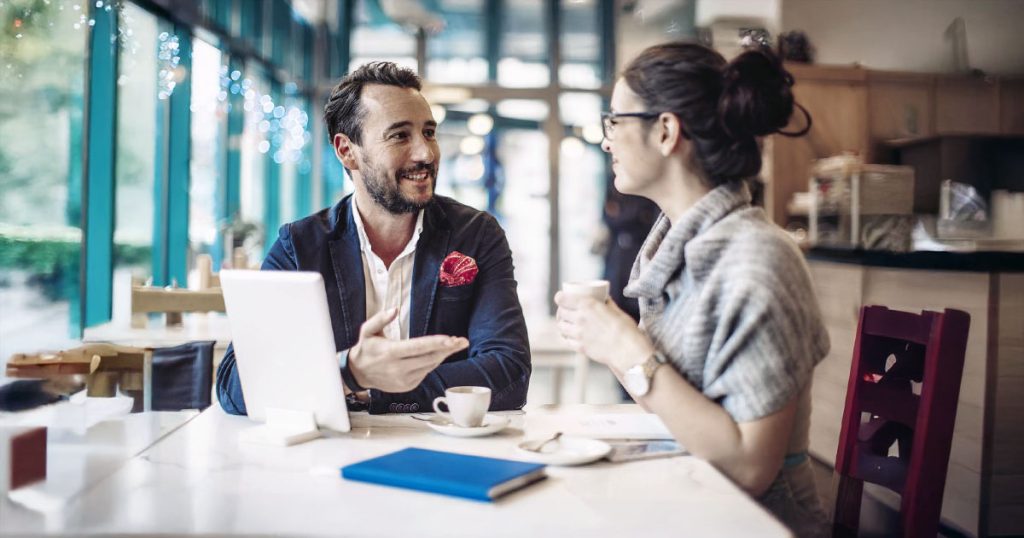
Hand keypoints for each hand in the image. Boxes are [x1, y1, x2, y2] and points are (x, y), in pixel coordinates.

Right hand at [349, 307, 468, 392]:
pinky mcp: (407, 386)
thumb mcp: (367, 331)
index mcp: (390, 353)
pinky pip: (425, 372)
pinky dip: (433, 362)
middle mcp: (398, 368)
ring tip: (455, 344)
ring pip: (430, 365)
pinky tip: (439, 353)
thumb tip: (395, 310)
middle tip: (463, 341)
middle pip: (429, 358)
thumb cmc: (366, 349)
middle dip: (448, 348)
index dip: (436, 343)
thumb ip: (380, 319)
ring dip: (443, 355)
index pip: (418, 347)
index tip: (452, 339)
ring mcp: (404, 380)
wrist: (358, 373)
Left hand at [554, 292, 653, 373]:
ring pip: (561, 327)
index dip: (560, 298)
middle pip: (561, 312)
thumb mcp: (616, 310)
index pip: (562, 299)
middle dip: (562, 310)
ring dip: (563, 324)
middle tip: (567, 311)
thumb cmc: (626, 330)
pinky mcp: (580, 347)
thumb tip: (604, 298)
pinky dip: (567, 337)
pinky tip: (572, 336)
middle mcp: (580, 318)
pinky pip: (567, 340)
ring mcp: (578, 334)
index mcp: (588, 305)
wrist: (628, 351)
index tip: (561, 298)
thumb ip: (607, 303)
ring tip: (568, 323)